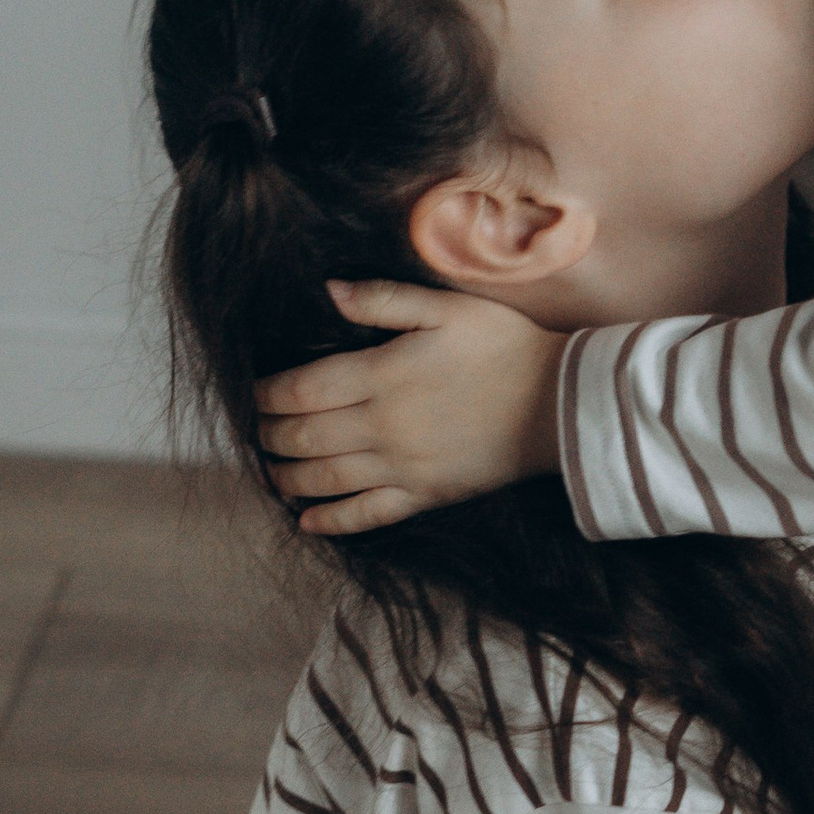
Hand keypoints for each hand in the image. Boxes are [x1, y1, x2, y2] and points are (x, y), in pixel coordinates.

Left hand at [255, 282, 562, 535]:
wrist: (559, 404)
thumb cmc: (505, 347)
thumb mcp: (446, 309)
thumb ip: (383, 299)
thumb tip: (328, 291)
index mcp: (381, 376)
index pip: (301, 389)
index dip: (267, 393)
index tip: (254, 393)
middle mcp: (382, 426)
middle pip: (303, 436)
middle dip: (270, 434)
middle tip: (255, 431)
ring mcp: (402, 466)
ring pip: (324, 479)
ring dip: (286, 477)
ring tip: (269, 471)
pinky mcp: (425, 495)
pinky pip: (367, 515)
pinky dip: (331, 521)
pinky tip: (306, 522)